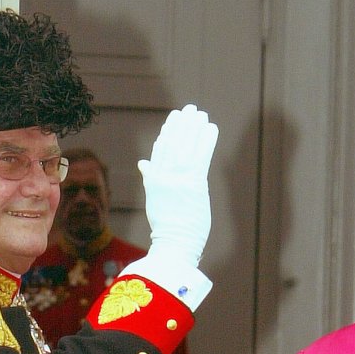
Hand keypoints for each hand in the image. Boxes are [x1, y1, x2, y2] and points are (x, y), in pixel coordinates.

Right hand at [138, 105, 218, 268]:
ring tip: (200, 114)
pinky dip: (207, 140)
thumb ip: (151, 178)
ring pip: (186, 145)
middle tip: (189, 108)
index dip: (168, 132)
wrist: (174, 245)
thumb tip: (143, 163)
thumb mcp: (154, 200)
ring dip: (194, 127)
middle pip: (173, 142)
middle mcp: (165, 175)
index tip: (174, 119)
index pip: (161, 150)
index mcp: (155, 179)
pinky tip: (211, 127)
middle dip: (182, 124)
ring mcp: (178, 178)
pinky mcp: (194, 183)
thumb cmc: (166, 228)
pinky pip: (201, 155)